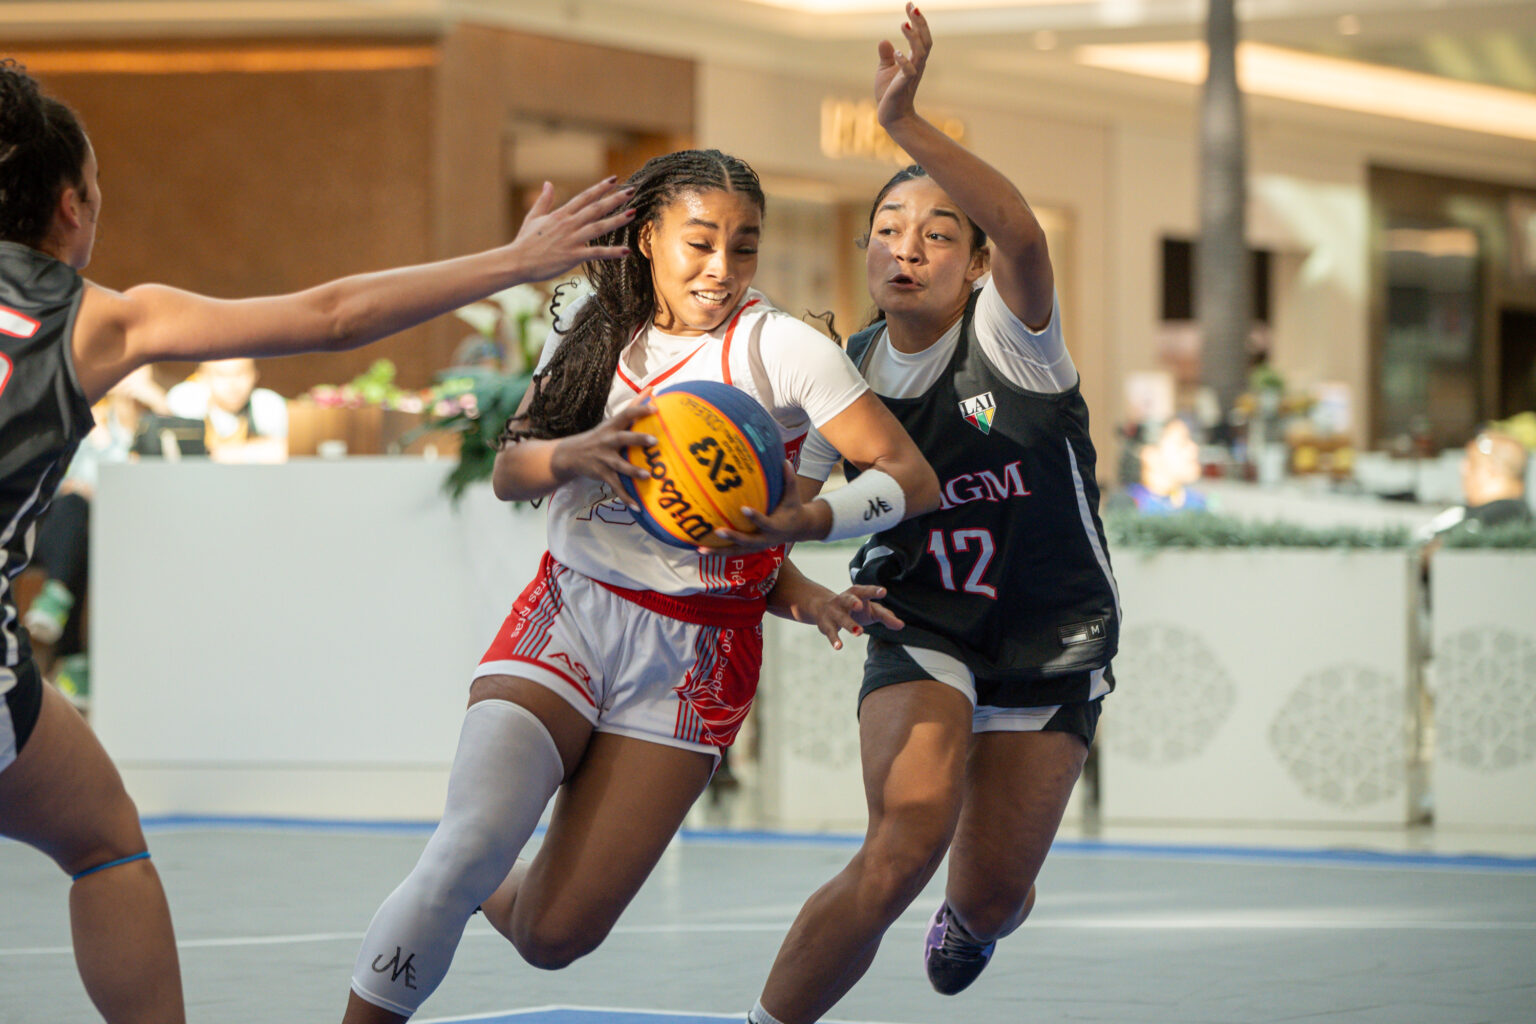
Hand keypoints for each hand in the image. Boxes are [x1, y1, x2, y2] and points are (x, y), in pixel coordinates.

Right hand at [506, 177, 635, 281]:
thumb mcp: (534, 217)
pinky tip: (626, 251)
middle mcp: (568, 224)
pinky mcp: (573, 255)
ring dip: (617, 220)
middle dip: (614, 199)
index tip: (614, 180)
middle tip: (632, 190)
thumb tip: (548, 183)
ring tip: (633, 213)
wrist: (516, 261)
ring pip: (599, 227)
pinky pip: (596, 253)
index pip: (584, 197)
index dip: (600, 188)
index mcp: (561, 214)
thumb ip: (544, 200)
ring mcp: (572, 239)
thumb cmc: (524, 242)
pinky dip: (611, 252)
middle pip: (596, 208)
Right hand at [549, 391, 656, 507]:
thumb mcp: (612, 421)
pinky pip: (615, 487)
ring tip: (647, 476)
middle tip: (655, 441)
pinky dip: (626, 497)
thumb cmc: (599, 436)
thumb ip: (634, 406)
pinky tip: (637, 507)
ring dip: (633, 471)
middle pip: (623, 438)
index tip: (656, 407)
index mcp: (612, 427)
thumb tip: (652, 388)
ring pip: (619, 465)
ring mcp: (604, 459)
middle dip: (638, 439)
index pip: (627, 414)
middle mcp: (608, 441)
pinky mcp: (601, 474)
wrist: (569, 456)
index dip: (641, 409)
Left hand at [704, 460, 829, 553]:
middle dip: (732, 537)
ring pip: (736, 552)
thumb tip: (784, 460)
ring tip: (700, 549)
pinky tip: (699, 549)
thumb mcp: (793, 496)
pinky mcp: (750, 549)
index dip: (754, 517)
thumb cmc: (792, 508)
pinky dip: (717, 552)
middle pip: (747, 541)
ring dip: (718, 552)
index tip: (743, 508)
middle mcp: (765, 539)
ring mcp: (756, 547)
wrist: (798, 529)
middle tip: (717, 531)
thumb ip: (789, 479)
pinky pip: (732, 552)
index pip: (764, 522)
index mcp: (775, 527)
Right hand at [810, 584, 903, 650]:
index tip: (883, 592)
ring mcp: (834, 612)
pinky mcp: (826, 625)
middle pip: (849, 599)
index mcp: (857, 593)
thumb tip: (901, 625)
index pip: (866, 591)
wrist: (822, 607)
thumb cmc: (855, 608)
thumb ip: (886, 616)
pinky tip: (839, 647)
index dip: (874, 591)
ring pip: (841, 617)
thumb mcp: (872, 610)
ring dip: (849, 624)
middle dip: (853, 602)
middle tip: (860, 606)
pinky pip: (831, 632)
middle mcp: (844, 600)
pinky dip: (834, 639)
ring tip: (859, 632)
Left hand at [874, 3, 931, 129]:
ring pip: (920, 53)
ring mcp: (912, 75)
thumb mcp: (885, 69)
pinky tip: (896, 52)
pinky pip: (909, 72)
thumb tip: (884, 40)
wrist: (891, 116)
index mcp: (914, 60)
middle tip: (912, 7)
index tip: (911, 5)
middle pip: (925, 41)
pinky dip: (904, 61)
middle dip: (921, 24)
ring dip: (913, 38)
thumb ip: (886, 55)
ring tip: (904, 24)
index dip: (918, 21)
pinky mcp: (904, 86)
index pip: (921, 37)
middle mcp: (917, 65)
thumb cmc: (889, 93)